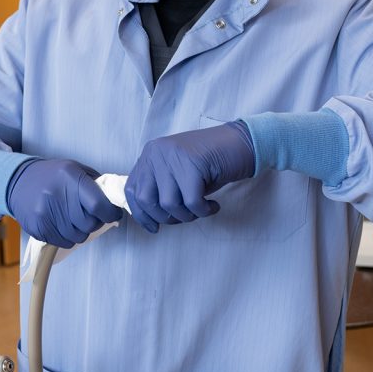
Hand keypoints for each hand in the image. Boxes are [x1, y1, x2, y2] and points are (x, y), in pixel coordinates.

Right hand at [6, 158, 123, 248]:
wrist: (18, 182)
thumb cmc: (52, 176)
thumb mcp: (74, 170)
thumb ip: (95, 184)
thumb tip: (114, 202)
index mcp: (70, 177)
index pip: (98, 204)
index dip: (110, 213)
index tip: (112, 213)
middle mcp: (57, 195)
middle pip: (89, 224)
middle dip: (95, 222)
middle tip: (90, 215)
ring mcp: (46, 213)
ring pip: (79, 236)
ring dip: (81, 230)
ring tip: (73, 218)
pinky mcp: (38, 228)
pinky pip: (64, 242)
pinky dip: (67, 237)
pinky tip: (61, 223)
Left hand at [125, 121, 254, 232]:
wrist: (241, 143)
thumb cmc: (210, 164)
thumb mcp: (177, 174)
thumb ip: (159, 188)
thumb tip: (148, 219)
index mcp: (150, 154)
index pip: (132, 190)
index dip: (141, 214)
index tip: (153, 227)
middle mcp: (157, 153)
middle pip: (147, 200)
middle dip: (166, 218)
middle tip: (186, 216)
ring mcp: (174, 157)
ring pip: (169, 205)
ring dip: (187, 216)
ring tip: (202, 209)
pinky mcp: (193, 164)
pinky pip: (192, 203)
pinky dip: (203, 211)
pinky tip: (213, 206)